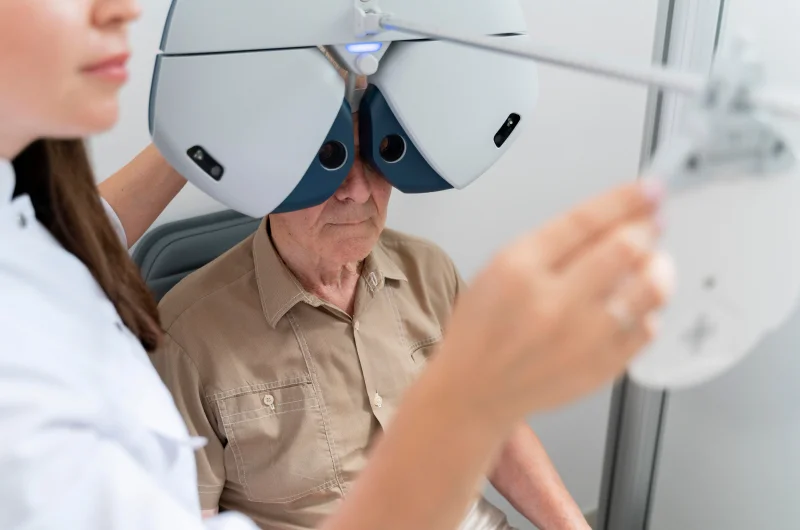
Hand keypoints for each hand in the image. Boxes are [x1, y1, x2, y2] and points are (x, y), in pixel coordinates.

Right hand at [431, 180, 673, 425]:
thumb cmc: (482, 329)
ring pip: (648, 289)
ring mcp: (581, 338)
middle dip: (647, 228)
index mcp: (519, 269)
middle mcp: (552, 302)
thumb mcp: (499, 270)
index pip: (585, 221)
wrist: (475, 390)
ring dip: (658, 267)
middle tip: (652, 224)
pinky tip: (631, 307)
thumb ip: (552, 245)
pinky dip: (647, 311)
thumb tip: (612, 221)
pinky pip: (647, 328)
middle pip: (625, 249)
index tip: (651, 189)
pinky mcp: (600, 367)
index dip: (626, 200)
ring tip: (652, 263)